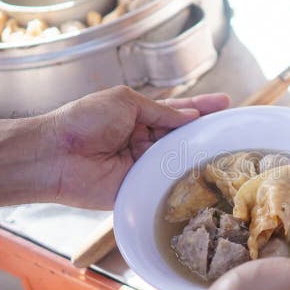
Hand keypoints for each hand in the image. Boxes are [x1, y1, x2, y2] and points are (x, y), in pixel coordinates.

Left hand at [46, 86, 228, 208]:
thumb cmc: (83, 121)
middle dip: (206, 132)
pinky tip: (205, 176)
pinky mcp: (140, 188)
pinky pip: (166, 183)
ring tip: (228, 149)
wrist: (55, 155)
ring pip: (178, 160)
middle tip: (234, 129)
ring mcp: (143, 166)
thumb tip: (189, 118)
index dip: (201, 108)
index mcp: (139, 116)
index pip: (177, 112)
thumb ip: (160, 111)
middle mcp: (144, 141)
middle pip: (182, 137)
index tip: (225, 105)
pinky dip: (182, 179)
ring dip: (199, 155)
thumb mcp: (125, 102)